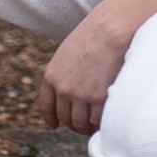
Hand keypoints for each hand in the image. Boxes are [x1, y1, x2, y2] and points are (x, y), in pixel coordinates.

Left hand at [38, 11, 128, 135]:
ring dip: (87, 127)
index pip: (47, 105)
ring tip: (94, 125)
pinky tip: (105, 121)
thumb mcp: (67, 52)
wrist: (109, 29)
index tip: (55, 124)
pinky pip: (97, 121)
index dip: (51, 118)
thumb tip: (70, 88)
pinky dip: (100, 124)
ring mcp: (81, 95)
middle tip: (83, 124)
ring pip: (80, 123)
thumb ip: (64, 72)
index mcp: (52, 75)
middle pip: (65, 117)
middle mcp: (63, 89)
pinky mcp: (99, 99)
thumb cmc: (93, 35)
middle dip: (73, 123)